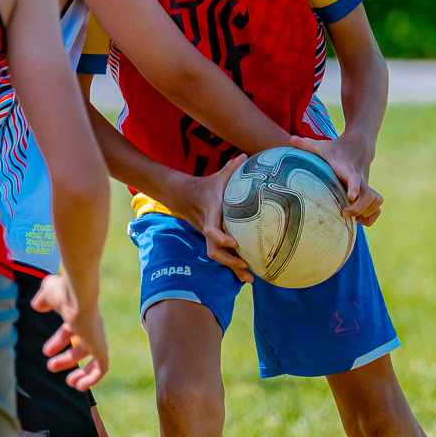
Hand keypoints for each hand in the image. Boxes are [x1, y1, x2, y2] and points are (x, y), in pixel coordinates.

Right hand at [30, 273, 108, 389]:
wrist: (77, 296)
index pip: (72, 331)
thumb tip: (37, 305)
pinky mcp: (101, 348)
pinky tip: (80, 387)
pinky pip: (101, 368)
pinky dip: (92, 379)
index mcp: (81, 315)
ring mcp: (98, 338)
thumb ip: (43, 299)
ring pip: (94, 361)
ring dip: (81, 372)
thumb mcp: (48, 294)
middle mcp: (92, 327)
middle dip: (67, 359)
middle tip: (50, 367)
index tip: (46, 352)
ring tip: (70, 383)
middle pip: (82, 348)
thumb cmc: (63, 292)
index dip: (59, 341)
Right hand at [174, 158, 250, 281]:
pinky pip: (222, 257)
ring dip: (233, 269)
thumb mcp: (219, 176)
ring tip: (250, 279)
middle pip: (214, 251)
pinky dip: (233, 268)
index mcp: (211, 215)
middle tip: (246, 266)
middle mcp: (208, 229)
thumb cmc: (207, 185)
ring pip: (218, 258)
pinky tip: (247, 277)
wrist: (185, 196)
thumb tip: (246, 156)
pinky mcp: (213, 241)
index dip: (221, 237)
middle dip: (229, 261)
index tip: (234, 243)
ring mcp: (209, 237)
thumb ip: (232, 168)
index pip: (211, 230)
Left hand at [294, 133, 382, 225]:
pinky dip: (370, 217)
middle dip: (358, 209)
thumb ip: (307, 145)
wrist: (360, 145)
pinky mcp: (370, 193)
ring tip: (348, 216)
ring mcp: (367, 187)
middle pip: (369, 196)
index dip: (354, 187)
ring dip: (365, 214)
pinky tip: (356, 218)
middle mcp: (361, 179)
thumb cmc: (337, 149)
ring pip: (376, 203)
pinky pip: (377, 209)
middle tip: (342, 213)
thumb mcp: (322, 146)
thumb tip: (291, 139)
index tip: (350, 196)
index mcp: (348, 169)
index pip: (354, 178)